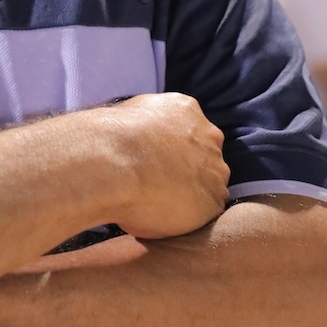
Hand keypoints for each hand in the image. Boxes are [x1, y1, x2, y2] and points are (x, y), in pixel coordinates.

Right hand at [103, 93, 229, 239]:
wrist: (113, 163)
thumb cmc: (111, 141)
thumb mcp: (132, 114)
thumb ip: (151, 125)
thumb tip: (145, 137)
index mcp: (187, 109)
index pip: (191, 132)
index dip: (175, 151)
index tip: (158, 163)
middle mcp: (208, 136)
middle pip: (206, 157)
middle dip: (188, 171)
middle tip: (159, 185)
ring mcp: (215, 169)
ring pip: (209, 186)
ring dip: (190, 195)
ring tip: (158, 203)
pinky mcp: (214, 200)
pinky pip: (206, 212)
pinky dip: (188, 217)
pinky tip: (163, 215)